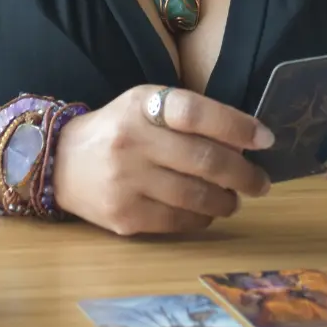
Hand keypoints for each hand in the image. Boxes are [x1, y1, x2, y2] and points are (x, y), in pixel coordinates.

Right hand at [52, 85, 273, 236]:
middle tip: (262, 181)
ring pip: (194, 195)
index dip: (236, 126)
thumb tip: (244, 142)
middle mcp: (133, 140)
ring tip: (237, 199)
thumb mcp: (145, 105)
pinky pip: (176, 221)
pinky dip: (201, 218)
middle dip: (243, 173)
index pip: (196, 111)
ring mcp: (126, 181)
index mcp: (142, 105)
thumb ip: (188, 116)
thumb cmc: (118, 129)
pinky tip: (208, 212)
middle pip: (202, 159)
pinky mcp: (123, 216)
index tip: (265, 139)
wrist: (61, 163)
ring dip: (226, 200)